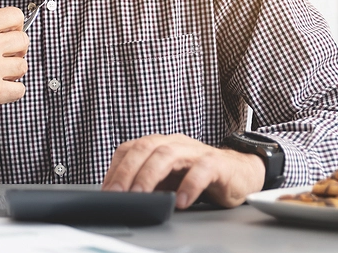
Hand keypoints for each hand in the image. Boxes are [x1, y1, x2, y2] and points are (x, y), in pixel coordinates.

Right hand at [0, 7, 28, 123]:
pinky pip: (19, 90)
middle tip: (4, 56)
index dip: (15, 26)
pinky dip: (12, 90)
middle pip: (23, 41)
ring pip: (23, 66)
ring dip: (13, 71)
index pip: (16, 16)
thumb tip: (6, 35)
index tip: (9, 34)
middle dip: (16, 49)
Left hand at [101, 134, 265, 208]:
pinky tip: (181, 201)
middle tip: (118, 194)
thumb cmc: (197, 174)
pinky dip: (189, 185)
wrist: (239, 172)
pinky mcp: (216, 164)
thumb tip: (120, 197)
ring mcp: (194, 151)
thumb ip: (147, 182)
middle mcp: (173, 143)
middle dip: (127, 172)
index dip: (115, 168)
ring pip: (167, 156)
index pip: (129, 149)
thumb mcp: (167, 178)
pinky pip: (201, 171)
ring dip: (150, 176)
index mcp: (157, 144)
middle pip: (144, 149)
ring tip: (141, 196)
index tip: (106, 190)